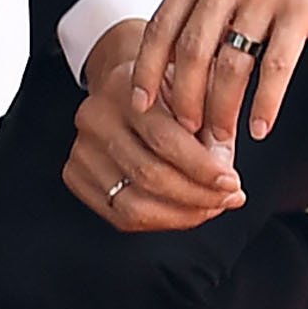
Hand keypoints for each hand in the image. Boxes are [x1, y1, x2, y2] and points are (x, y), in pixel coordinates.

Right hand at [59, 16, 240, 235]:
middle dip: (199, 196)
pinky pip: (120, 214)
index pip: (165, 140)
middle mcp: (94, 117)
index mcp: (123, 88)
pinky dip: (159, 221)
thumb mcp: (195, 93)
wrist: (126, 88)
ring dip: (182, 215)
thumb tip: (226, 182)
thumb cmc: (168, 93)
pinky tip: (183, 211)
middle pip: (149, 175)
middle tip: (228, 199)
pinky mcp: (75, 174)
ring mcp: (80, 148)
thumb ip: (214, 130)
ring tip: (210, 208)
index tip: (233, 184)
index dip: (203, 169)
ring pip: (134, 203)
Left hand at [145, 0, 307, 164]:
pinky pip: (276, 65)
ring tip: (221, 138)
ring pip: (231, 64)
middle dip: (183, 98)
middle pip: (190, 51)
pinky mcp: (304, 7)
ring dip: (223, 108)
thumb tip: (184, 34)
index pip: (162, 24)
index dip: (147, 69)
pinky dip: (266, 102)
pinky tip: (261, 126)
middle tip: (184, 133)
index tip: (140, 103)